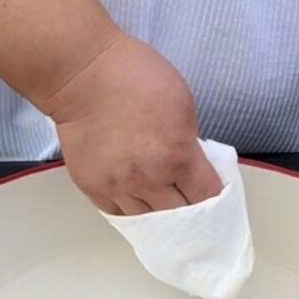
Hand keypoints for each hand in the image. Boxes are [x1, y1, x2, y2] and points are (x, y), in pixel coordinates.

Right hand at [49, 32, 222, 214]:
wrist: (82, 74)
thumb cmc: (134, 75)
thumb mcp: (182, 103)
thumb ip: (188, 142)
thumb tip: (191, 164)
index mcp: (177, 157)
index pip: (208, 198)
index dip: (216, 199)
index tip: (215, 196)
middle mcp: (147, 180)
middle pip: (180, 220)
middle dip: (190, 213)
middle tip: (192, 205)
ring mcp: (117, 187)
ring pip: (147, 223)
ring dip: (159, 216)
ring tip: (164, 207)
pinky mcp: (92, 186)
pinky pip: (118, 213)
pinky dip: (131, 209)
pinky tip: (138, 200)